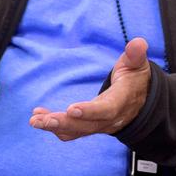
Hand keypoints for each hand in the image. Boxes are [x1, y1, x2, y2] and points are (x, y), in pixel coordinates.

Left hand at [30, 38, 150, 140]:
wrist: (140, 101)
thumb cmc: (136, 80)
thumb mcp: (138, 65)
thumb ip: (135, 55)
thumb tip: (138, 43)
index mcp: (121, 102)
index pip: (106, 110)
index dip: (90, 111)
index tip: (71, 108)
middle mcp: (109, 119)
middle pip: (86, 125)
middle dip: (64, 123)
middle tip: (44, 120)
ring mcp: (98, 125)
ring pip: (76, 131)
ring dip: (54, 127)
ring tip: (35, 121)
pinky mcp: (89, 127)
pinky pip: (71, 132)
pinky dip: (55, 127)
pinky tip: (39, 117)